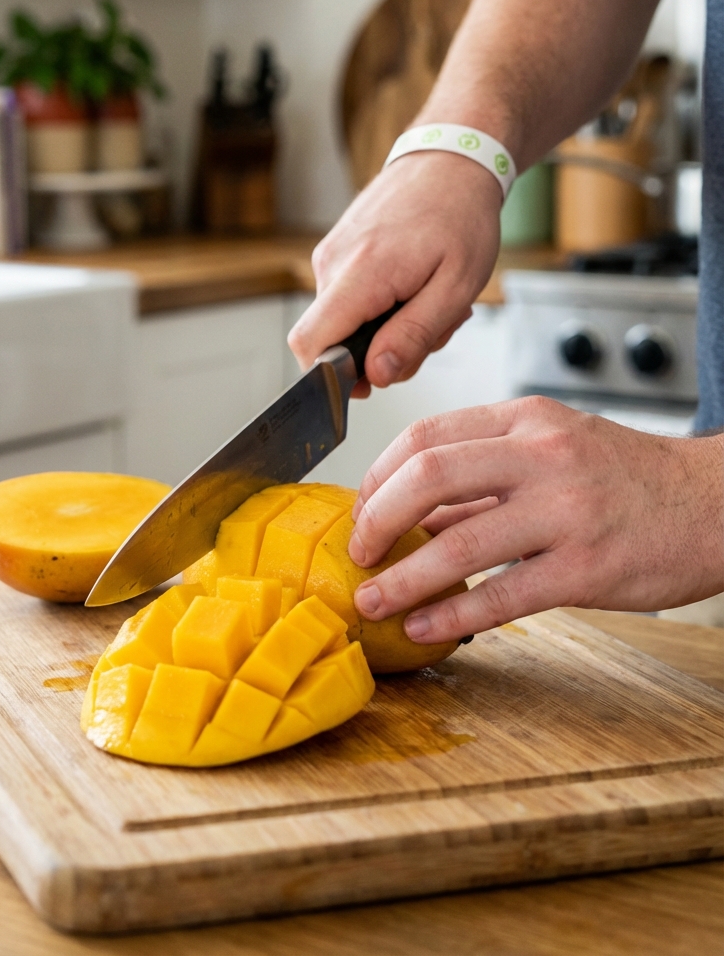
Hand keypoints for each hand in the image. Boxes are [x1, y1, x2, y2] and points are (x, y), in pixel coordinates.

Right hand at [288, 152, 500, 395]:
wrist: (452, 159)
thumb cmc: (461, 215)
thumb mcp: (456, 287)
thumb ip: (414, 336)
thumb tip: (376, 374)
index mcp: (359, 273)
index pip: (308, 344)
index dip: (333, 376)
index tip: (375, 377)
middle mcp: (333, 262)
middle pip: (332, 340)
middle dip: (380, 351)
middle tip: (431, 327)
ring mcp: (331, 254)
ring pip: (344, 321)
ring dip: (388, 326)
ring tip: (428, 298)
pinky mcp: (337, 250)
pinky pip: (349, 298)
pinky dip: (382, 304)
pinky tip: (414, 285)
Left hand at [349, 397, 723, 640]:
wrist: (714, 504)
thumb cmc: (626, 478)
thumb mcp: (553, 449)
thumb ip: (483, 476)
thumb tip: (408, 511)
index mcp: (526, 420)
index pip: (425, 436)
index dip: (377, 477)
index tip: (360, 509)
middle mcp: (542, 456)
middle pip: (427, 475)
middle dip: (375, 519)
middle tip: (357, 553)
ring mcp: (566, 511)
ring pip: (458, 541)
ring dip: (402, 578)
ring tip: (372, 600)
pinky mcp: (587, 567)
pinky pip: (502, 595)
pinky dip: (451, 612)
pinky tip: (425, 626)